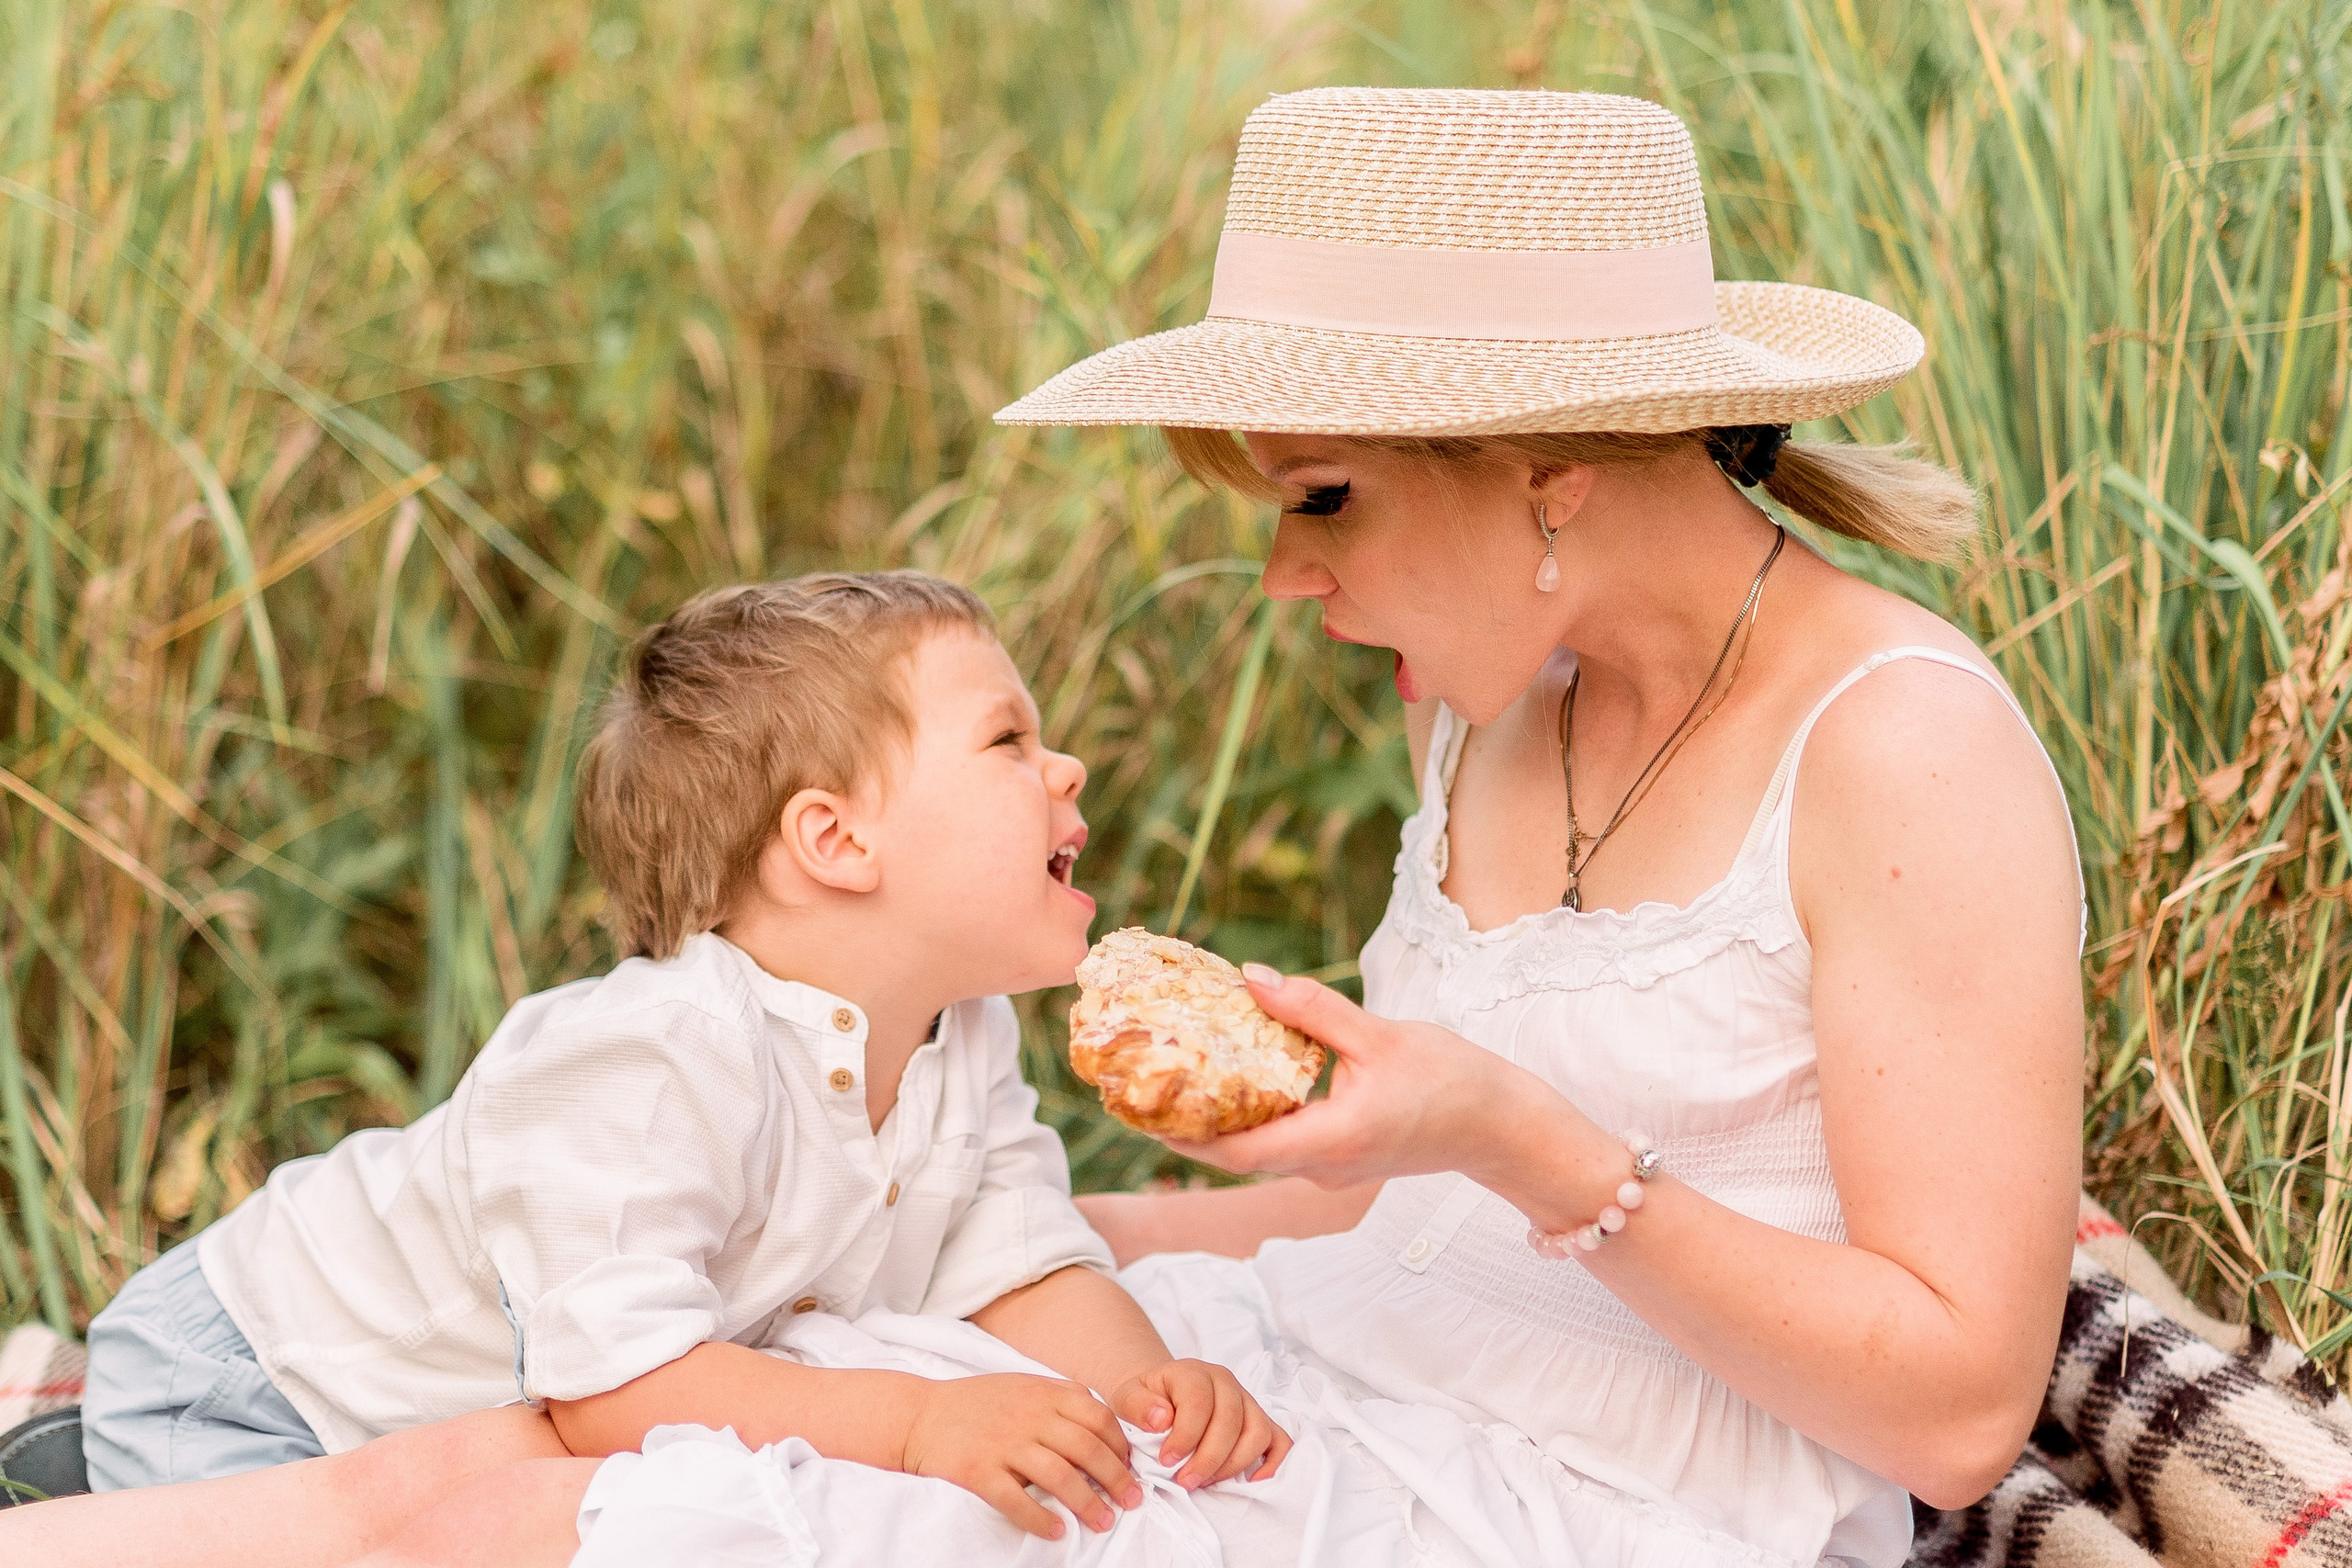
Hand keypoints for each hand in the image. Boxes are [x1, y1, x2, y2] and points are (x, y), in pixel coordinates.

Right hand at [898, 1373, 1140, 1538]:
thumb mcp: (1023, 1386)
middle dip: (1116, 1478)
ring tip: (1103, 1522)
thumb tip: (1105, 1426)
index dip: (1120, 1445)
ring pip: (1059, 1475)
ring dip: (1087, 1503)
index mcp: (1043, 1392)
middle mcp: (1028, 1415)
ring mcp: (1002, 1443)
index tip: (1131, 1468)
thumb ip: (1060, 1400)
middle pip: (1086, 1448)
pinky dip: (1041, 1519)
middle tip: (1132, 1502)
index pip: (1098, 1416)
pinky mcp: (978, 1471)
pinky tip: (1057, 1531)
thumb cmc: (977, 1404)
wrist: (919, 1414)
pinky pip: (1016, 1500)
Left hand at [1107, 1359, 1290, 1487]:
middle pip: (1231, 1420)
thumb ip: (1137, 1405)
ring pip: (1257, 1432)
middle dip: (1208, 1458)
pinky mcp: (1260, 1420)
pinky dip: (1273, 1462)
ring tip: (1207, 1481)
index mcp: (1193, 1372)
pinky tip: (1253, 1481)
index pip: (1199, 1403)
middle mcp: (1225, 1382)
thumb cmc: (1147, 1401)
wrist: (1161, 1396)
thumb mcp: (1127, 1397)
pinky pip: (1280, 1440)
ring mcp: (1247, 1400)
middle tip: (1186, 1481)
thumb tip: (1162, 1418)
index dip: (1185, 1436)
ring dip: (1233, 1464)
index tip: (1166, 1461)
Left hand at [1165, 966, 1580, 1190]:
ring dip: (1219, 1120)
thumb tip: (1250, 978)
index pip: (1235, 1153)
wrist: (1503, 1128)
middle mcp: (1322, 1168)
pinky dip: (1254, 1117)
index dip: (1180, 1136)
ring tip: (1177, 1077)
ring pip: (1259, 1150)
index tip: (1137, 1110)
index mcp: (1329, 1142)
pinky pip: (1283, 1143)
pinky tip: (1237, 1080)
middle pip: (1236, 1155)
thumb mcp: (1381, 1035)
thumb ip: (1312, 1010)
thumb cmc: (1453, 1080)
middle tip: (1142, 1086)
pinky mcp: (1341, 1161)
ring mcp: (1331, 1171)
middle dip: (1186, 1125)